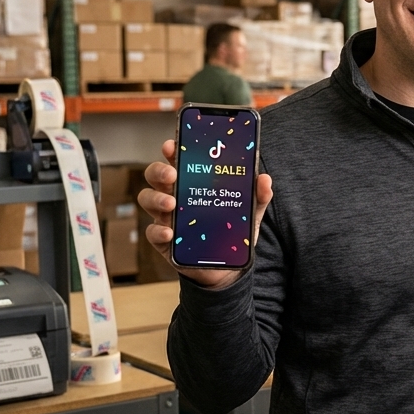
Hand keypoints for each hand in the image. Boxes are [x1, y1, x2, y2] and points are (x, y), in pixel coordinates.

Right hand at [136, 139, 273, 289]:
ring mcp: (166, 217)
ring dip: (156, 198)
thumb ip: (257, 196)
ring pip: (148, 199)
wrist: (227, 269)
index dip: (172, 150)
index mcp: (192, 183)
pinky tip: (169, 232)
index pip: (178, 160)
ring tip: (170, 203)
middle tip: (172, 174)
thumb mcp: (249, 213)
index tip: (172, 145)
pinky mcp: (163, 240)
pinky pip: (152, 232)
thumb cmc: (231, 233)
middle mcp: (175, 196)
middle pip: (155, 176)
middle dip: (159, 171)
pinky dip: (158, 230)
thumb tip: (265, 180)